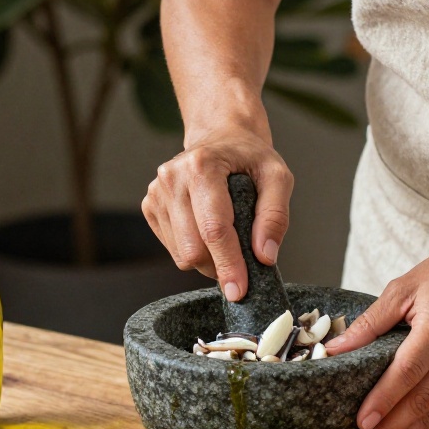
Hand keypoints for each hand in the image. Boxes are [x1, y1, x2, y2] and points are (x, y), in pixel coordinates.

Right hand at [142, 128, 292, 300]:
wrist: (220, 137)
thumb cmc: (249, 157)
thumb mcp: (278, 176)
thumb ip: (275, 216)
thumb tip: (264, 256)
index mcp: (202, 166)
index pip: (214, 228)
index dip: (228, 264)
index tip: (239, 291)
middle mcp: (172, 177)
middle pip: (193, 248)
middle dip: (219, 266)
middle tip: (241, 264)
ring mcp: (157, 192)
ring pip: (181, 255)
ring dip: (208, 260)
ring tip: (226, 239)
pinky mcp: (150, 206)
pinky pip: (173, 249)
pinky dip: (195, 250)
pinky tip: (207, 231)